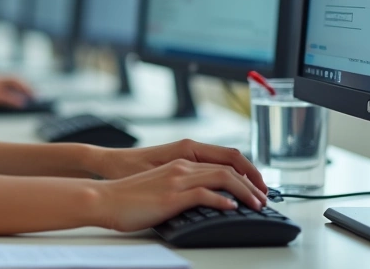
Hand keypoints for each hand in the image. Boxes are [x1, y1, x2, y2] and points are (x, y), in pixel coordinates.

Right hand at [0, 75, 34, 110]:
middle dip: (26, 85)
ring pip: (12, 84)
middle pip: (14, 78)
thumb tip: (6, 100)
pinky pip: (6, 96)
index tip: (29, 90)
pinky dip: (15, 99)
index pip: (10, 78)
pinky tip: (21, 104)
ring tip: (33, 97)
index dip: (21, 83)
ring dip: (24, 89)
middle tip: (36, 93)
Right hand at [92, 139, 267, 200]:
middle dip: (252, 183)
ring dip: (245, 192)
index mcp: (181, 161)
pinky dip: (223, 201)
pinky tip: (232, 209)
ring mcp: (177, 179)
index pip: (223, 160)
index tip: (257, 187)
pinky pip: (205, 194)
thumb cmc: (130, 196)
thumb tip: (206, 198)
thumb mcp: (162, 184)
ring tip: (257, 205)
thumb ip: (183, 185)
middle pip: (229, 167)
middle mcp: (182, 166)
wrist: (104, 198)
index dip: (245, 172)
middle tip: (265, 198)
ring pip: (223, 177)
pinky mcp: (172, 196)